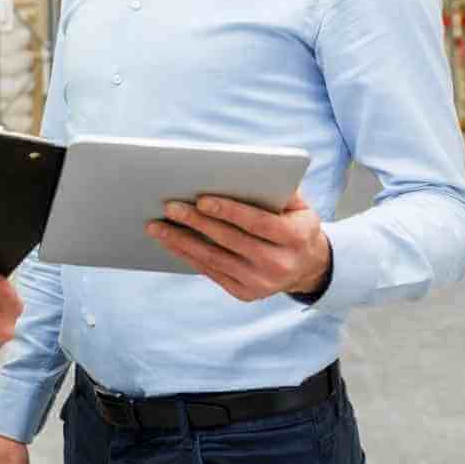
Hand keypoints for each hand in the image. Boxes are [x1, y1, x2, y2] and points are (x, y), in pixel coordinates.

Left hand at [147, 190, 331, 301]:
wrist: (307, 266)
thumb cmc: (294, 223)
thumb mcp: (298, 205)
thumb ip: (278, 187)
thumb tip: (242, 170)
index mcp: (296, 237)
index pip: (258, 223)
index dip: (229, 211)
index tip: (201, 200)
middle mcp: (280, 264)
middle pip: (230, 240)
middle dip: (197, 223)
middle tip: (169, 207)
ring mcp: (262, 283)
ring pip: (214, 259)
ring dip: (182, 241)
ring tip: (157, 226)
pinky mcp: (246, 293)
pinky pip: (211, 271)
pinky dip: (187, 256)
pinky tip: (170, 242)